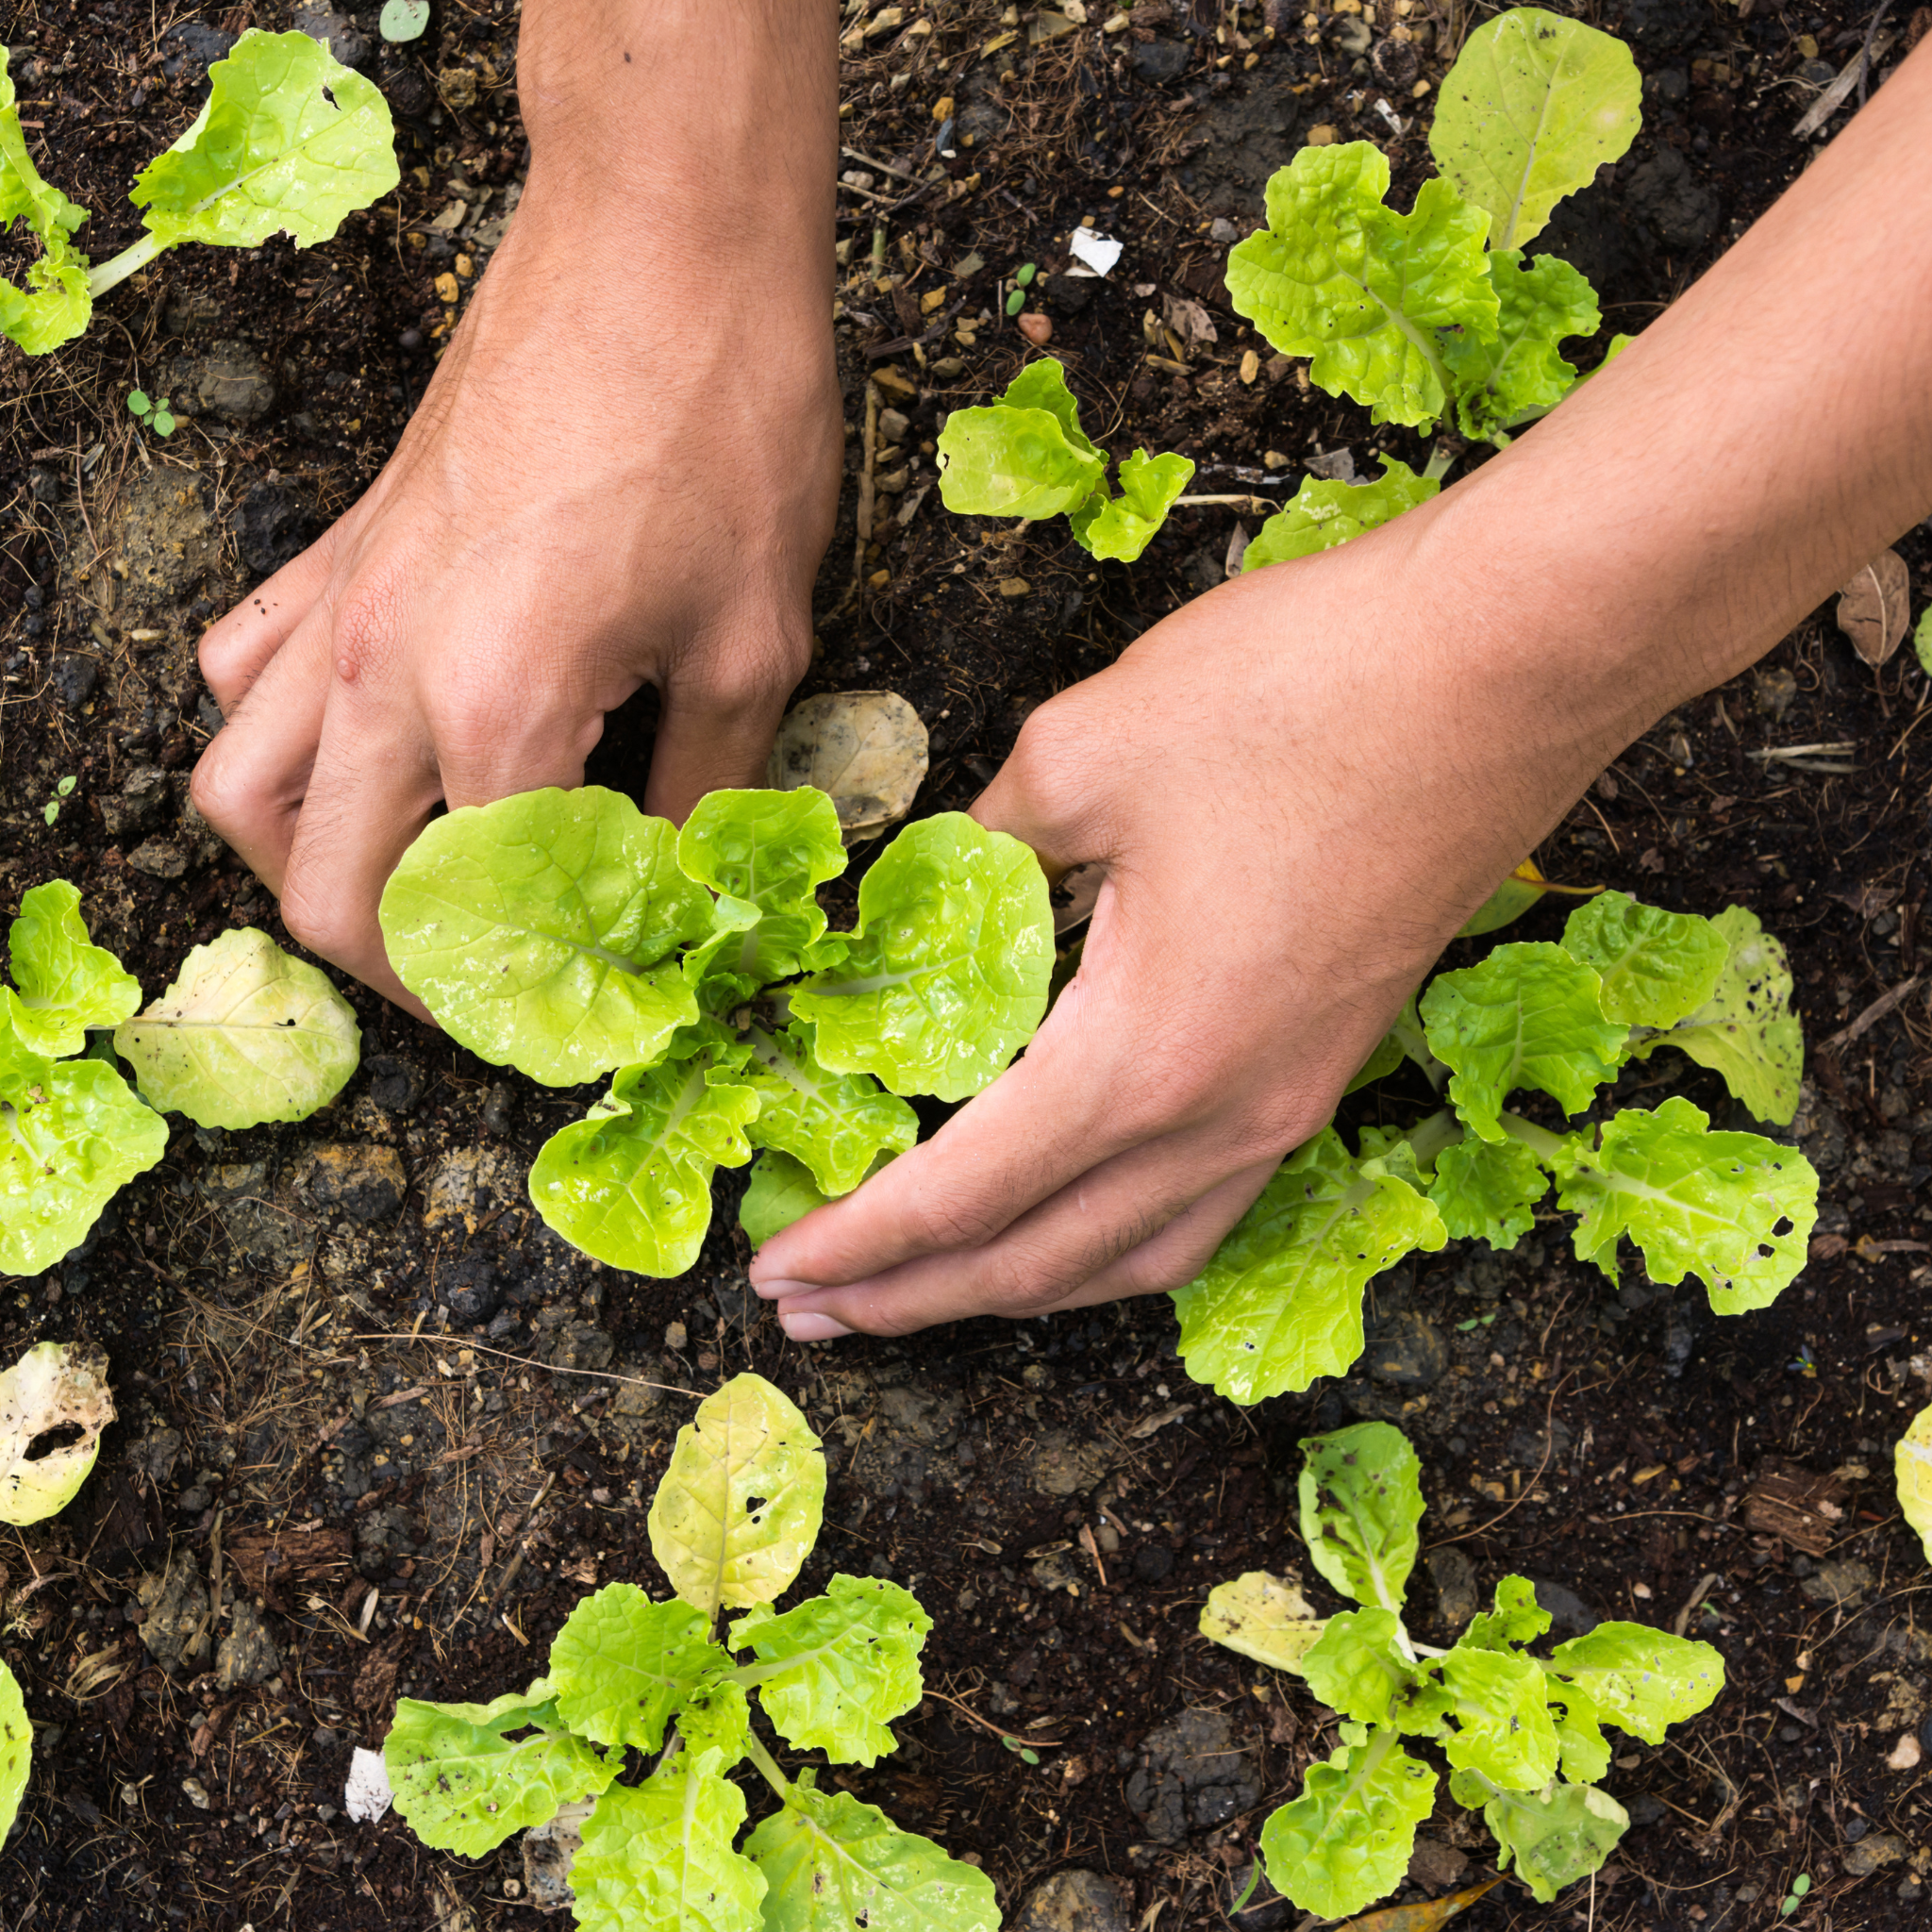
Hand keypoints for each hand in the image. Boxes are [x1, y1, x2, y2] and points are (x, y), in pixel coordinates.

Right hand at [191, 2, 840, 1011]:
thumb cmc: (723, 426)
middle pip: (324, 892)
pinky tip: (364, 753)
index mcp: (496, 711)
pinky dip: (278, 745)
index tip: (591, 1019)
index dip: (533, 998)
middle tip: (497, 988)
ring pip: (245, 793)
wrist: (658, 242)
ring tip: (410, 894)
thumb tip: (685, 893)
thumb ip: (704, 795)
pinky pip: (250, 674)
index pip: (475, 921)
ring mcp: (344, 605)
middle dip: (406, 974)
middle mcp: (386, 671)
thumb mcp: (754, 644)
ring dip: (312, 872)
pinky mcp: (342, 547)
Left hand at [748, 508, 1628, 1336]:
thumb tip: (930, 892)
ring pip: (1131, 1257)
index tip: (776, 1270)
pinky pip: (1201, 1209)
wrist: (1510, 662)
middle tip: (811, 1307)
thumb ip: (979, 848)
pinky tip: (1072, 1216)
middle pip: (1040, 1260)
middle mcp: (1222, 1118)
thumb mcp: (1083, 752)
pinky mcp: (1329, 1067)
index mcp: (1142, 1057)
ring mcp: (1291, 1103)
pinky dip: (1110, 1242)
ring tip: (925, 1289)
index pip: (963, 1194)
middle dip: (914, 1295)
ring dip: (1016, 1285)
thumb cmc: (1301, 694)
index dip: (859, 1243)